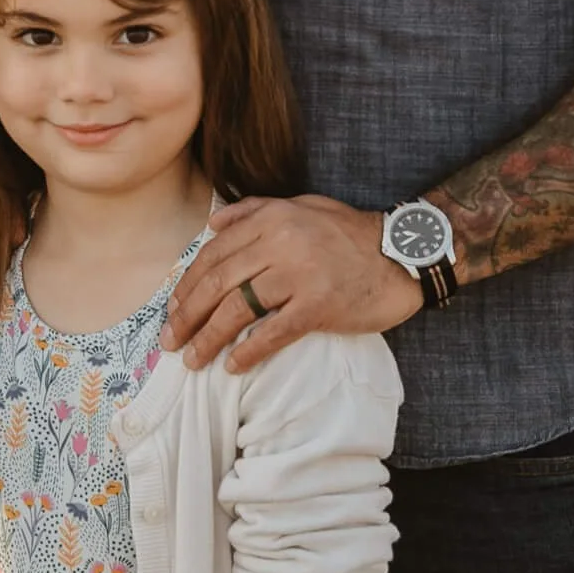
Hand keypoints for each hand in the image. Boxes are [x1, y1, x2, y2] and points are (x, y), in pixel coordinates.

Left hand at [162, 195, 423, 373]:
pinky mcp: (319, 305)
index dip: (187, 285)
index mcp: (271, 218)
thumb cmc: (350, 233)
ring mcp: (299, 274)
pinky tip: (232, 366)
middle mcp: (279, 242)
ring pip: (238, 309)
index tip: (173, 310)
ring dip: (208, 338)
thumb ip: (254, 210)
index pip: (214, 254)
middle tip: (170, 341)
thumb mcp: (301, 206)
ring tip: (192, 359)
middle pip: (217, 283)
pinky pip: (272, 332)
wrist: (403, 252)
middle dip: (187, 315)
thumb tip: (211, 224)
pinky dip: (248, 352)